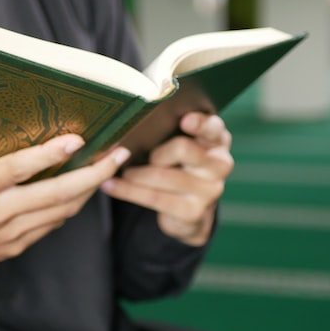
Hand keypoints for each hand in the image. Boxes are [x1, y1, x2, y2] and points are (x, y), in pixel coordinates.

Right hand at [0, 130, 129, 307]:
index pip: (16, 171)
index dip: (48, 155)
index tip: (77, 139)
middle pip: (56, 193)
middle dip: (93, 173)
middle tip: (119, 152)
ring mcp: (10, 234)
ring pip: (62, 210)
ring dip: (90, 189)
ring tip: (110, 166)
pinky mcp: (14, 246)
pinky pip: (52, 225)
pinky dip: (73, 207)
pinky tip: (84, 191)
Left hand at [101, 112, 233, 245]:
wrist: (188, 211)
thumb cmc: (178, 166)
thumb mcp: (182, 146)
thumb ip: (172, 131)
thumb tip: (134, 118)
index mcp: (217, 140)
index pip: (213, 127)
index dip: (200, 123)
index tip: (184, 121)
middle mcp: (219, 164)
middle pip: (182, 149)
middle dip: (154, 152)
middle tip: (133, 154)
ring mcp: (210, 190)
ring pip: (163, 175)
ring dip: (134, 173)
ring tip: (117, 170)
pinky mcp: (194, 212)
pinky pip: (154, 198)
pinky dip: (127, 191)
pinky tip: (110, 185)